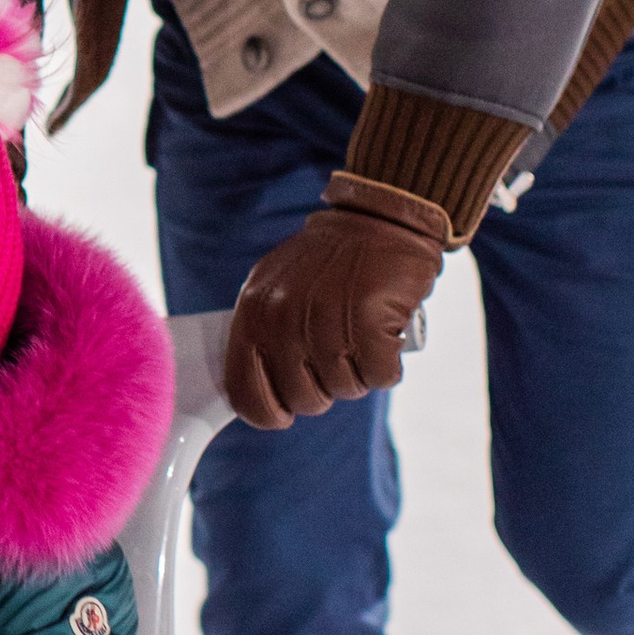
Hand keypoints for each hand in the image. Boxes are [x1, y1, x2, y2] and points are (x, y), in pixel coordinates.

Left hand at [222, 187, 446, 430]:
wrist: (379, 220)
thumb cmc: (327, 263)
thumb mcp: (275, 287)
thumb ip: (262, 333)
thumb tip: (257, 395)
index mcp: (254, 312)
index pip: (245, 391)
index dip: (268, 414)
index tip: (286, 413)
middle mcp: (284, 319)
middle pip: (303, 399)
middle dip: (325, 391)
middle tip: (339, 359)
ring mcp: (325, 320)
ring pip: (345, 390)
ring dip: (359, 375)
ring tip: (361, 340)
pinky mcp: (369, 320)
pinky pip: (380, 377)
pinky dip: (388, 368)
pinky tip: (386, 340)